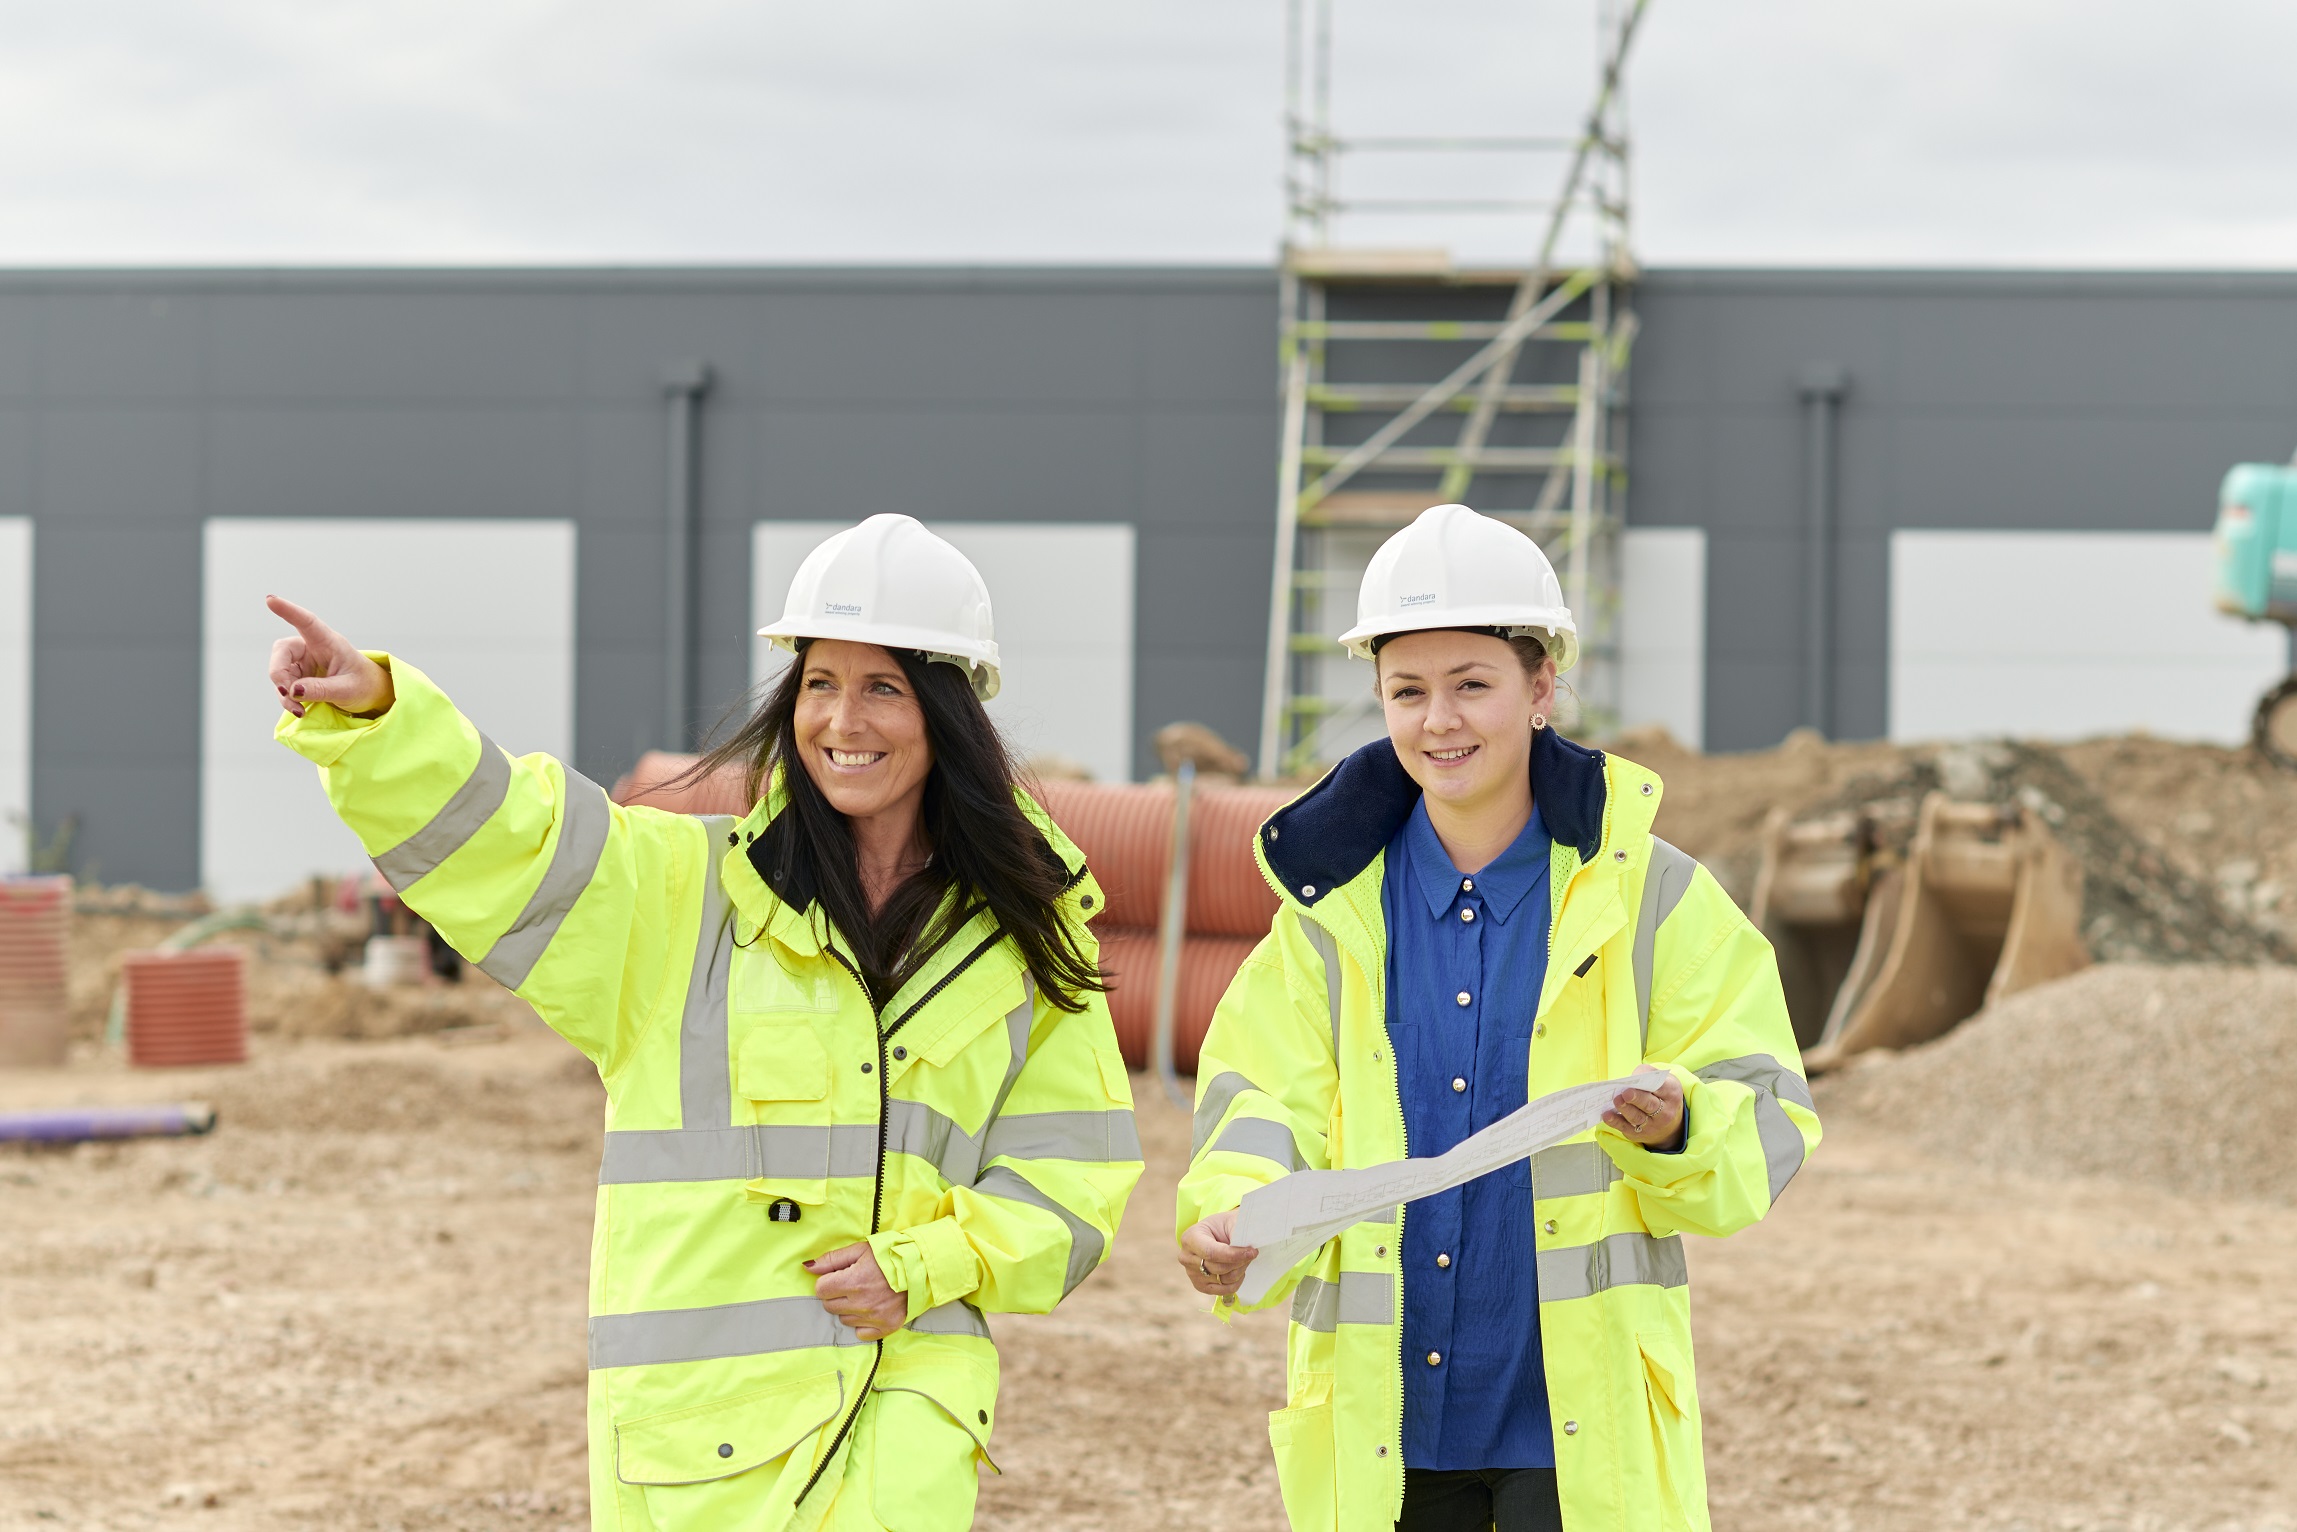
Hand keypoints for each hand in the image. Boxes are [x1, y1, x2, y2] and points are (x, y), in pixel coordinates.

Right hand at [266, 595, 392, 718]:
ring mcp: (303, 662)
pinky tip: (299, 710)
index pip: (307, 622)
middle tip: (287, 693)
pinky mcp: (299, 675)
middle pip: (282, 651)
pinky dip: (287, 699)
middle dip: (279, 673)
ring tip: (299, 709)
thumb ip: (321, 689)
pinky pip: (284, 685)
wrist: (369, 694)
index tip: (270, 600)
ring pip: (279, 670)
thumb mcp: (347, 689)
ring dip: (284, 691)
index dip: (289, 611)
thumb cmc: (363, 684)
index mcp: (329, 642)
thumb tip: (292, 690)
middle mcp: (312, 647)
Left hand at [807, 1242, 905, 1340]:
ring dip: (849, 1308)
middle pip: (829, 1306)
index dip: (828, 1281)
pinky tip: (872, 1308)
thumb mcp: (860, 1250)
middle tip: (853, 1284)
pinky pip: (861, 1332)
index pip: (820, 1290)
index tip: (840, 1276)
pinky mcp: (886, 1327)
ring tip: (865, 1294)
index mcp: (853, 1282)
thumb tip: (808, 1267)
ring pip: (844, 1319)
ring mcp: (874, 1317)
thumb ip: (832, 1259)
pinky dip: (863, 1323)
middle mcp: (861, 1303)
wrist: (921, 1267)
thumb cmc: (889, 1255)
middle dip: (837, 1295)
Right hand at [1178, 1208, 1258, 1297]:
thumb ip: (1238, 1232)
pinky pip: (1223, 1291)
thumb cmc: (1223, 1226)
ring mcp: (1191, 1273)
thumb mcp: (1230, 1221)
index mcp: (1190, 1238)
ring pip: (1223, 1280)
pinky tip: (1239, 1270)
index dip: (1233, 1255)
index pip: (1211, 1252)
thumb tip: (1248, 1247)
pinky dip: (1235, 1283)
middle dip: (1239, 1261)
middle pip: (1218, 1268)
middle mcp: (1186, 1257)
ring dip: (1239, 1270)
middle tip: (1252, 1252)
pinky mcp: (1200, 1286)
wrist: (1217, 1234)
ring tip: (1244, 1259)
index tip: (1252, 1252)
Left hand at [1603, 1071, 1685, 1147]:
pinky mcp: (1639, 1134)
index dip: (1650, 1085)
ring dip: (1625, 1109)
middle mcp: (1665, 1113)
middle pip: (1650, 1105)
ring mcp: (1652, 1126)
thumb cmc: (1662, 1095)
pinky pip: (1626, 1128)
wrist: (1671, 1125)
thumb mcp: (1663, 1081)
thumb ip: (1647, 1074)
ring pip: (1637, 1118)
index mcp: (1672, 1095)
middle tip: (1626, 1093)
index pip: (1662, 1089)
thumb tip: (1630, 1078)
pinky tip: (1607, 1114)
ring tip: (1616, 1100)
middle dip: (1637, 1098)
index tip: (1638, 1081)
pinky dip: (1615, 1122)